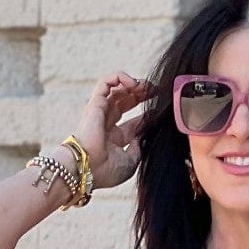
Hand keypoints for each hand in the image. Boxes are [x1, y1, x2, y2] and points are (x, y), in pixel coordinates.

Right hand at [71, 71, 153, 189]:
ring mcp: (100, 112)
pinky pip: (106, 81)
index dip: (147, 114)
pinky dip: (120, 77)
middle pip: (126, 101)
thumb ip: (139, 148)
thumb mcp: (130, 162)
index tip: (160, 110)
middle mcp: (107, 123)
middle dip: (142, 94)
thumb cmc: (105, 170)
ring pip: (117, 89)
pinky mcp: (95, 102)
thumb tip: (143, 137)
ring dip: (134, 84)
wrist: (88, 168)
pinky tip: (133, 84)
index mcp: (115, 139)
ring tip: (146, 87)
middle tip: (156, 92)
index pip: (134, 122)